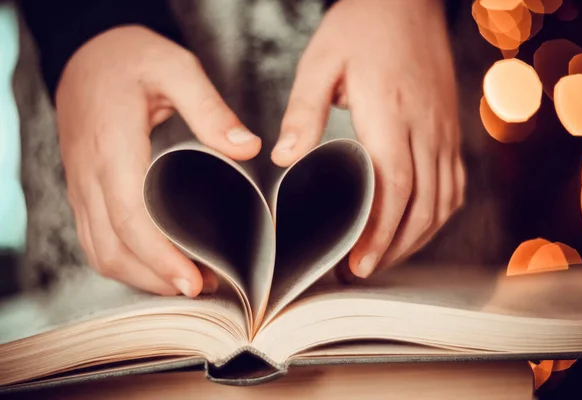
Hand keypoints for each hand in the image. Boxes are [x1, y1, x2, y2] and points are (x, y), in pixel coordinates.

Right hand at [56, 26, 260, 295]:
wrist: (86, 54)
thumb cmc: (132, 59)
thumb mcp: (175, 67)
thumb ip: (209, 108)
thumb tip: (247, 148)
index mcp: (112, 146)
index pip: (130, 217)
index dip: (160, 257)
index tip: (194, 281)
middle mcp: (89, 173)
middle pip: (112, 247)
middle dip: (155, 278)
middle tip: (203, 287)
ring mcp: (81, 184)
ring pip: (99, 250)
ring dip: (138, 276)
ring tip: (184, 281)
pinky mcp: (83, 188)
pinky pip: (94, 238)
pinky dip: (123, 261)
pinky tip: (154, 265)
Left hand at [271, 0, 464, 277]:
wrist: (407, 0)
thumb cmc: (361, 27)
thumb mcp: (321, 62)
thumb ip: (304, 112)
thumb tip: (284, 158)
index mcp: (390, 114)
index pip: (393, 187)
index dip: (379, 232)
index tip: (359, 262)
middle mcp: (424, 127)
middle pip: (422, 204)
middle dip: (395, 246)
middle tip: (364, 270)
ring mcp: (443, 129)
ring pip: (443, 199)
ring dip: (418, 236)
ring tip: (387, 256)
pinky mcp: (449, 127)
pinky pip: (454, 182)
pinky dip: (438, 213)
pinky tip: (418, 225)